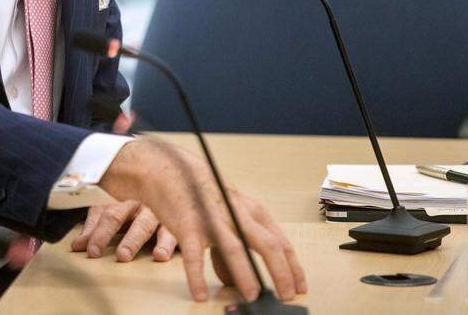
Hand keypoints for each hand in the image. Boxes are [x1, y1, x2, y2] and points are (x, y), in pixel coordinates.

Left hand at [71, 200, 176, 261]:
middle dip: (105, 232)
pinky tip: (160, 256)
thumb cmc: (139, 204)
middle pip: (118, 214)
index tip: (84, 248)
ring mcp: (158, 210)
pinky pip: (173, 233)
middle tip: (99, 252)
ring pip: (144, 224)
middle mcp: (137, 201)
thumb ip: (96, 227)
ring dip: (133, 240)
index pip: (102, 211)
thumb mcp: (117, 210)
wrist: (177, 180)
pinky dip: (166, 245)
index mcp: (120, 196)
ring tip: (123, 255)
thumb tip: (77, 247)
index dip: (92, 230)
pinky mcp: (178, 224)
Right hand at [98, 139, 305, 302]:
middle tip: (286, 297)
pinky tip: (200, 295)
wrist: (167, 169)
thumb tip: (237, 278)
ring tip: (252, 297)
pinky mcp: (187, 225)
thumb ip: (237, 241)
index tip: (300, 287)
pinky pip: (194, 256)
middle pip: (267, 245)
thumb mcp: (227, 212)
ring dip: (247, 276)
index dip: (293, 267)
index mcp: (250, 210)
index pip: (280, 241)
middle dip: (281, 274)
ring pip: (235, 249)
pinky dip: (197, 278)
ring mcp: (212, 219)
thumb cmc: (200, 191)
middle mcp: (236, 213)